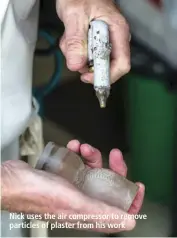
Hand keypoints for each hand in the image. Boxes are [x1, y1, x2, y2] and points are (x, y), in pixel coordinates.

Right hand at [1, 140, 143, 232]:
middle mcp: (81, 200)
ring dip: (91, 155)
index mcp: (86, 211)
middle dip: (112, 168)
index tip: (137, 185)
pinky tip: (72, 146)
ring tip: (83, 147)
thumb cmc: (35, 193)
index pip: (117, 212)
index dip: (130, 200)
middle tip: (114, 155)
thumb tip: (128, 222)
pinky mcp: (63, 174)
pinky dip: (76, 151)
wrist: (10, 180)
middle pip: (107, 185)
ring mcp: (72, 186)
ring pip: (92, 169)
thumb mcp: (73, 202)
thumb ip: (101, 211)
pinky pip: (76, 161)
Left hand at [56, 0, 130, 83]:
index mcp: (118, 31)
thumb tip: (77, 66)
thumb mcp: (75, 15)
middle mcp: (114, 40)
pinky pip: (85, 57)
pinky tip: (69, 37)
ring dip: (76, 56)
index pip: (122, 64)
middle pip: (106, 67)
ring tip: (69, 38)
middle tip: (72, 52)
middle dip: (86, 64)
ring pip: (92, 63)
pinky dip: (74, 51)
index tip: (87, 76)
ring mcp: (105, 43)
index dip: (106, 75)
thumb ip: (75, 40)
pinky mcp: (95, 44)